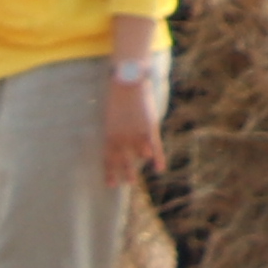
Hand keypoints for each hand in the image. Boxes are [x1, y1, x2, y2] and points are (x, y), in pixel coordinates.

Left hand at [100, 70, 163, 190]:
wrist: (127, 83)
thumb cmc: (116, 96)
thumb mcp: (110, 115)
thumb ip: (114, 129)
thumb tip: (116, 138)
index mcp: (109, 135)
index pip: (109, 159)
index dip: (110, 172)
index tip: (110, 185)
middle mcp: (121, 138)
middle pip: (122, 161)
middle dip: (124, 173)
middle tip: (126, 184)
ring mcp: (136, 134)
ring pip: (139, 155)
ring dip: (137, 165)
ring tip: (134, 180)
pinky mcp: (149, 129)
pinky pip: (155, 147)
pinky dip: (158, 158)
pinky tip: (159, 169)